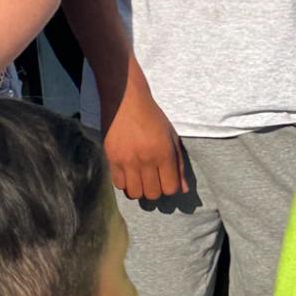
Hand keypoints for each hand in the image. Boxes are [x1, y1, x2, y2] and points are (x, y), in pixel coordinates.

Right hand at [102, 75, 185, 201]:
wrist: (125, 101)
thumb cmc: (152, 117)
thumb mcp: (171, 137)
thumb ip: (178, 164)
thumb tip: (183, 188)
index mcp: (164, 154)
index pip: (170, 188)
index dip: (170, 188)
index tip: (166, 179)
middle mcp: (146, 160)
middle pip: (152, 194)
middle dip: (155, 190)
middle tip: (152, 179)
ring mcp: (127, 161)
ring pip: (135, 193)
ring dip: (139, 189)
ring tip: (139, 178)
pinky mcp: (112, 159)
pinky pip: (118, 184)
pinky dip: (125, 183)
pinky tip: (127, 173)